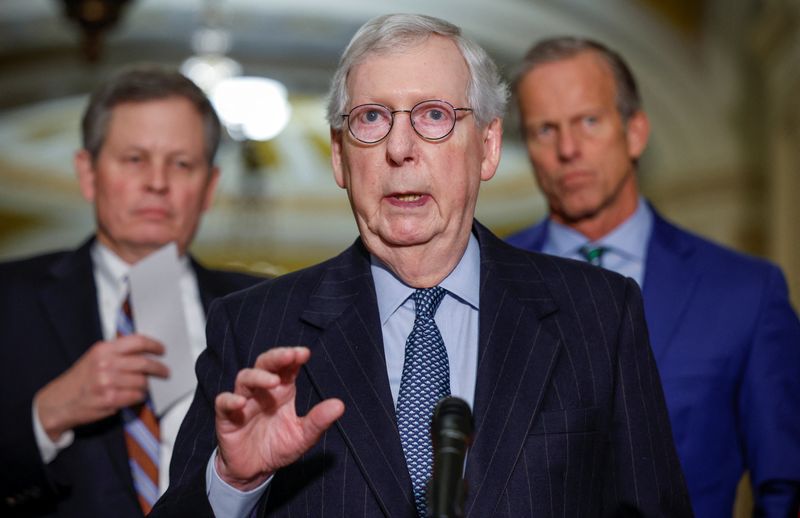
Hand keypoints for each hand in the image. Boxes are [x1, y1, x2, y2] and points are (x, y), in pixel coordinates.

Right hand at [34, 335, 168, 440]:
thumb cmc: (81, 379)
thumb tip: (146, 352)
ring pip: (142, 381)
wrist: (58, 402)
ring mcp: (107, 382)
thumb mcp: (95, 358)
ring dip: (147, 385)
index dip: (154, 345)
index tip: (162, 350)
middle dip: (159, 368)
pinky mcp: (109, 399)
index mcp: (103, 349)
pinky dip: (140, 396)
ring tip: (145, 386)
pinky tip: (136, 395)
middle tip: (165, 371)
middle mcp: (105, 363)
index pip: (137, 342)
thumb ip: (117, 353)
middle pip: (144, 363)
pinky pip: (136, 396)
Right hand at [214, 346, 344, 489]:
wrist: (254, 470)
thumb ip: (318, 421)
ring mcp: (244, 402)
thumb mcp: (302, 436)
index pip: (287, 367)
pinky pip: (223, 402)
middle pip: (265, 364)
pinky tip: (240, 403)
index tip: (304, 353)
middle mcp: (262, 391)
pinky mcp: (226, 417)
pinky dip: (230, 400)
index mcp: (283, 391)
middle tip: (290, 355)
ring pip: (245, 378)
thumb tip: (339, 405)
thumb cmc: (278, 447)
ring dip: (258, 376)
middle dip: (276, 357)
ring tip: (273, 381)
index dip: (293, 357)